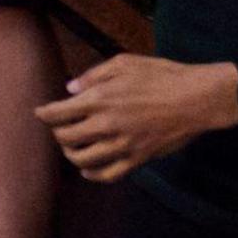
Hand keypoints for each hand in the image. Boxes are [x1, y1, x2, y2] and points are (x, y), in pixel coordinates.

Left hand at [38, 54, 237, 181]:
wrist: (197, 99)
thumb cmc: (162, 75)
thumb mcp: (124, 63)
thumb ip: (93, 76)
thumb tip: (70, 89)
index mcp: (100, 99)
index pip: (57, 113)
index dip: (43, 114)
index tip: (40, 112)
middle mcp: (106, 125)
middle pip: (65, 137)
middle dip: (57, 133)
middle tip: (59, 127)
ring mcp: (123, 145)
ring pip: (82, 159)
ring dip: (71, 154)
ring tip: (71, 147)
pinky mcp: (139, 158)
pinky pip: (109, 174)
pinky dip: (93, 174)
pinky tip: (88, 169)